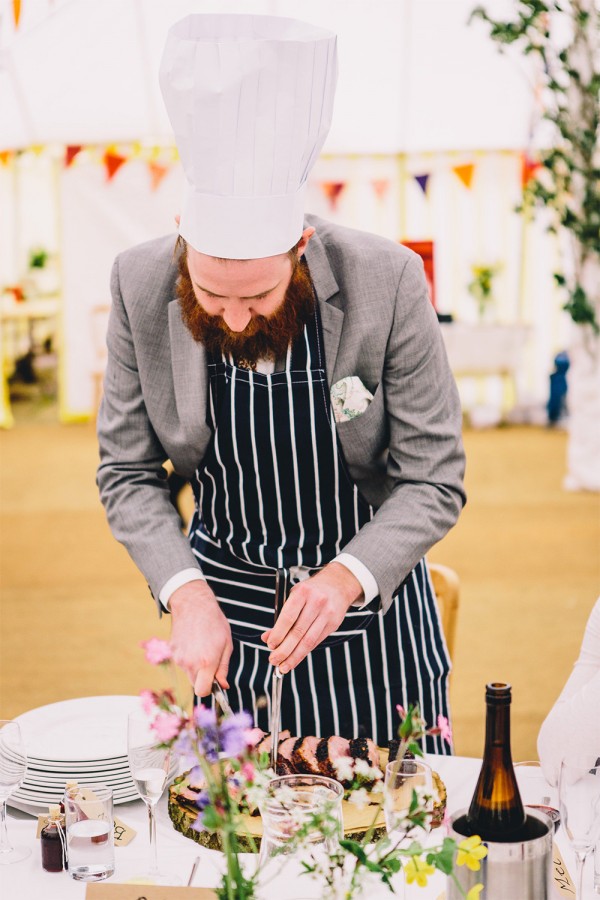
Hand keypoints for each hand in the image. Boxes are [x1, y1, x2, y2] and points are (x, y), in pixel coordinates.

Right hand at [169, 581, 232, 696]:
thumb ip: (223, 668)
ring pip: (188, 672)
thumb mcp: (227, 644)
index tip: (214, 681)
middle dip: (203, 677)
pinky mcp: (172, 650)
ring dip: (195, 666)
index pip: (202, 692)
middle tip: (210, 660)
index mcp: (206, 662)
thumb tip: (223, 685)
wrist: (193, 604)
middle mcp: (190, 663)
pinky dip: (187, 656)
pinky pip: (181, 661)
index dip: (209, 689)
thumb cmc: (214, 622)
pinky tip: (193, 641)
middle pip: (195, 683)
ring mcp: (178, 657)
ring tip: (202, 646)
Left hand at [261, 563, 362, 671]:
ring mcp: (327, 614)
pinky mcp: (334, 624)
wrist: (338, 584)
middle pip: (298, 632)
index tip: (270, 645)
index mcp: (302, 593)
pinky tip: (295, 658)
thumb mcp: (294, 596)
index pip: (288, 617)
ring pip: (308, 641)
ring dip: (294, 656)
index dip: (278, 634)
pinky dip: (304, 652)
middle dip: (284, 650)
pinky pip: (316, 641)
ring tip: (283, 666)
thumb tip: (267, 637)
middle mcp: (316, 602)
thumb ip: (281, 616)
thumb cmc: (311, 590)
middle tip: (274, 660)